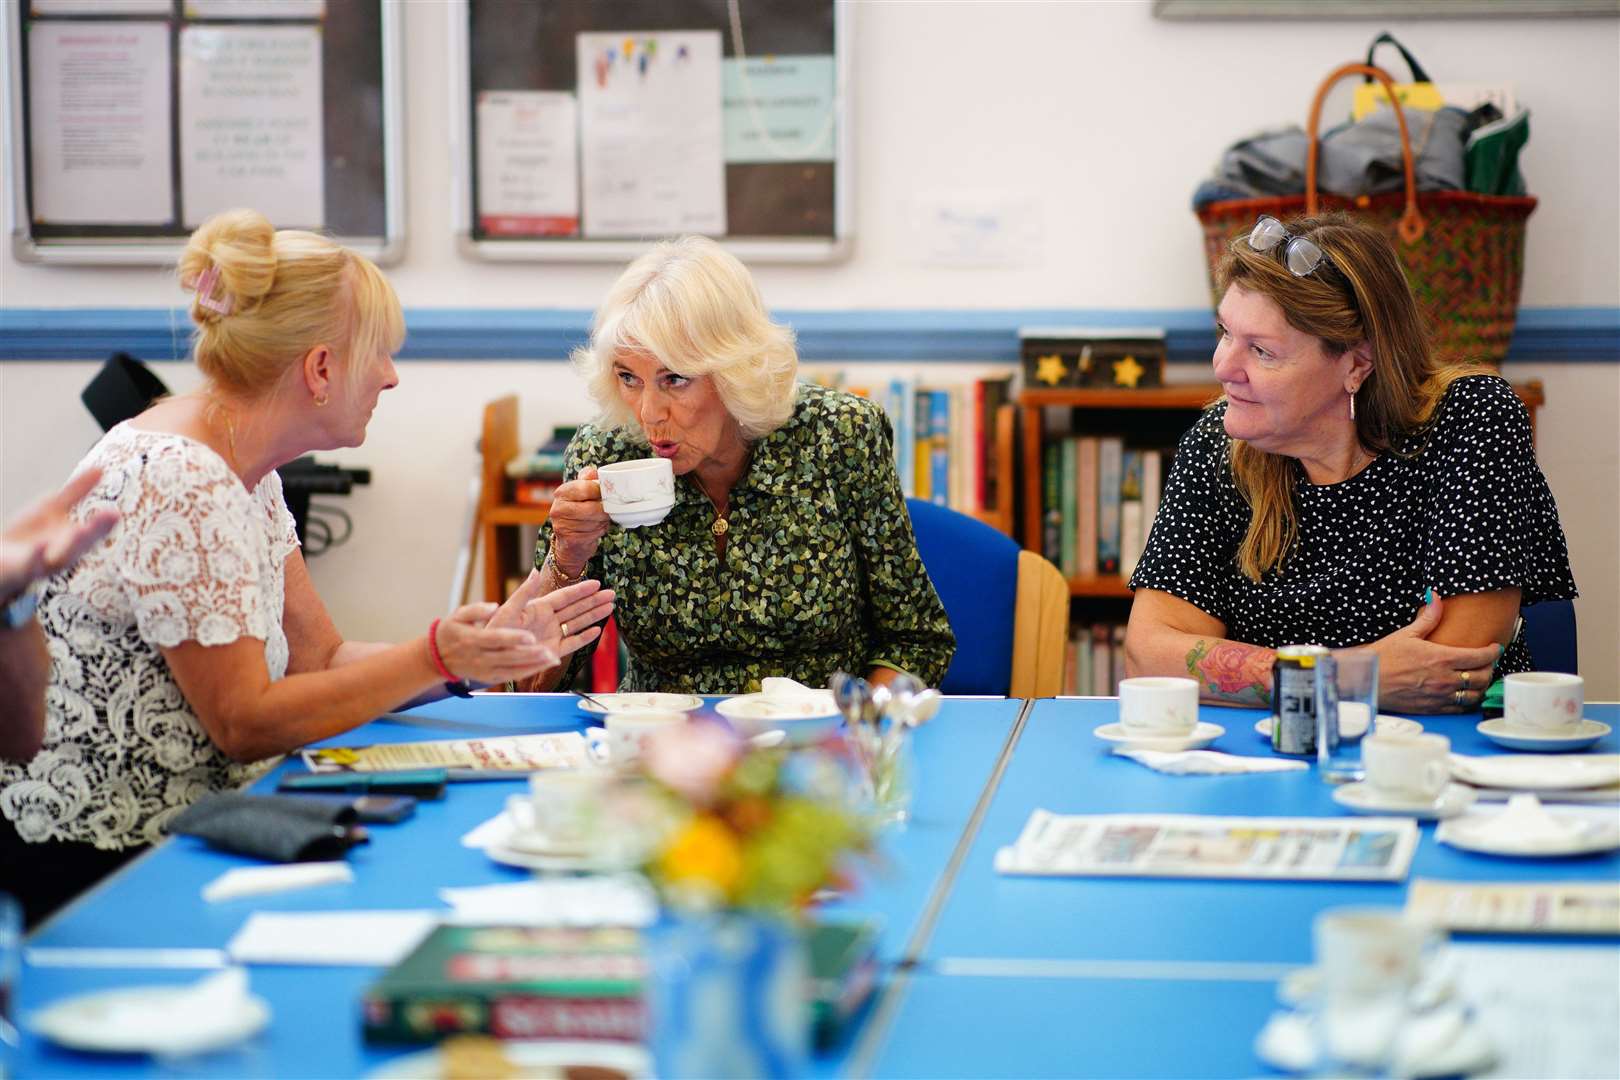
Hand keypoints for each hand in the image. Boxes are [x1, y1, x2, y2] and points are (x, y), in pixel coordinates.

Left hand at [0, 467, 120, 603]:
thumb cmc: (27, 536)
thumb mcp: (52, 508)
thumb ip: (76, 491)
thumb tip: (101, 468)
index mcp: (73, 539)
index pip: (93, 531)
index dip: (104, 523)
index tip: (116, 512)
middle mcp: (62, 553)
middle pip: (82, 544)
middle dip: (95, 532)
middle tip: (112, 516)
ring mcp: (42, 564)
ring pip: (61, 557)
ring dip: (72, 546)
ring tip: (81, 530)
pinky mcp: (20, 570)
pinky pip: (30, 565)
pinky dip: (36, 557)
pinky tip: (41, 545)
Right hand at [430, 601, 558, 685]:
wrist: (437, 658)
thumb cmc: (451, 632)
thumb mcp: (458, 616)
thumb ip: (476, 610)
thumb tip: (494, 606)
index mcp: (472, 639)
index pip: (496, 639)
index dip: (514, 638)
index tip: (531, 636)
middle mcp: (480, 657)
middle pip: (508, 656)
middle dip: (530, 655)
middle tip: (549, 650)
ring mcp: (485, 670)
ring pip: (513, 669)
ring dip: (534, 665)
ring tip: (553, 659)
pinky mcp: (490, 678)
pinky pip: (512, 676)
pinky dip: (528, 672)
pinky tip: (543, 666)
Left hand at [490, 571, 614, 658]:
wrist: (492, 656)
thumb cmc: (495, 632)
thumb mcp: (509, 610)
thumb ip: (525, 592)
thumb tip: (535, 571)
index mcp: (538, 608)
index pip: (565, 597)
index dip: (581, 590)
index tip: (597, 583)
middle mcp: (548, 620)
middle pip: (576, 608)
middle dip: (594, 601)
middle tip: (612, 594)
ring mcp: (552, 635)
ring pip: (578, 623)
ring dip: (594, 615)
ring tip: (610, 607)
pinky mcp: (553, 651)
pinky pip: (573, 643)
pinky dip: (585, 638)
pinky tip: (597, 631)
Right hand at [547, 466, 611, 576]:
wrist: (569, 539)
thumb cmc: (578, 510)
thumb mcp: (580, 491)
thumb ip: (587, 479)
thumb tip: (594, 472)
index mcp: (562, 492)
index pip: (586, 488)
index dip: (600, 491)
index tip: (606, 493)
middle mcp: (558, 508)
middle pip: (593, 508)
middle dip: (604, 509)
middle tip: (608, 508)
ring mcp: (562, 525)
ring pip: (595, 522)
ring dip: (603, 521)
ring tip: (600, 519)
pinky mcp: (570, 540)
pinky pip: (594, 533)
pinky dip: (600, 531)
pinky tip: (596, 528)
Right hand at [1369, 593, 1501, 712]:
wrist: (1366, 680)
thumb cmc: (1383, 657)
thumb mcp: (1406, 633)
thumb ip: (1428, 617)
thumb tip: (1436, 597)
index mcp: (1441, 658)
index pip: (1480, 657)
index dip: (1493, 652)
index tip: (1495, 648)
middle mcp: (1445, 679)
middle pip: (1483, 677)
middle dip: (1490, 669)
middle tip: (1488, 663)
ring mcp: (1440, 696)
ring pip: (1475, 695)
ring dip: (1482, 687)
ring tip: (1480, 679)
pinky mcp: (1433, 708)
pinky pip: (1461, 708)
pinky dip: (1468, 701)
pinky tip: (1465, 694)